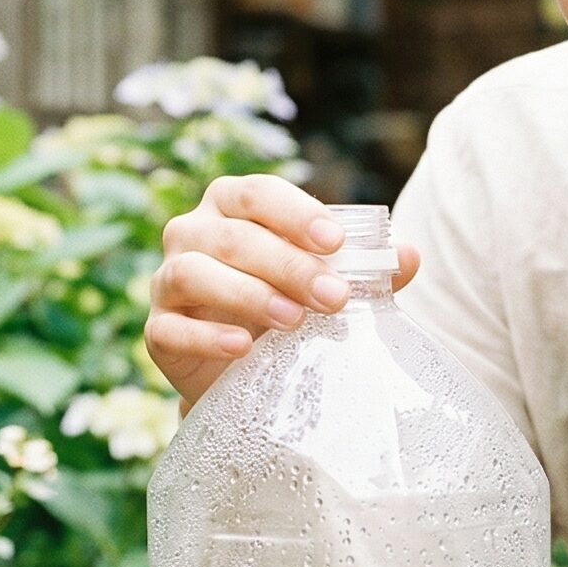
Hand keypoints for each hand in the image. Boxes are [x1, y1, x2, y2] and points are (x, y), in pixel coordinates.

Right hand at [146, 175, 421, 406]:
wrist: (244, 373)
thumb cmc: (287, 307)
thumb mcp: (327, 286)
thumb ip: (367, 270)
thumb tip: (410, 256)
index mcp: (232, 207)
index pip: (257, 193)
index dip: (295, 213)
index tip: (335, 242)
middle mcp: (192, 233)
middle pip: (233, 236)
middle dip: (287, 264)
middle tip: (333, 296)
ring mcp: (166, 281)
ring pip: (193, 273)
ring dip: (247, 294)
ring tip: (293, 320)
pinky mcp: (157, 330)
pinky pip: (168, 327)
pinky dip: (207, 336)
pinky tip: (243, 348)